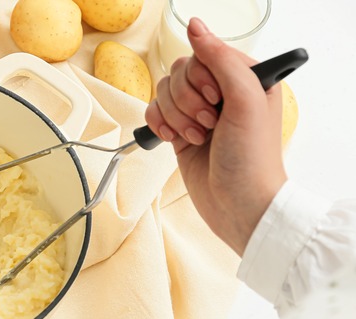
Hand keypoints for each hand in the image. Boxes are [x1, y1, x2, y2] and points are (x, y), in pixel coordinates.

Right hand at [145, 18, 286, 254]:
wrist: (239, 206)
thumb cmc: (252, 158)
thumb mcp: (246, 101)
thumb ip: (220, 60)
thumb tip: (195, 26)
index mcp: (244, 78)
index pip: (204, 54)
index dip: (201, 78)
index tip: (216, 101)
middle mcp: (220, 92)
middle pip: (179, 72)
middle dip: (187, 101)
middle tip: (208, 125)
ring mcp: (198, 112)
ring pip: (164, 92)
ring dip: (175, 117)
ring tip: (197, 138)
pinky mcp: (179, 131)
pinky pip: (153, 112)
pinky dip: (158, 125)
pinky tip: (173, 140)